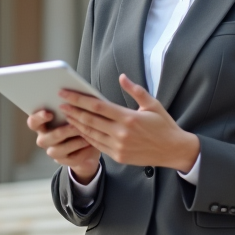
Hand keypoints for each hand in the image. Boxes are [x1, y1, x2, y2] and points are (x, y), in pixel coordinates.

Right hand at [26, 109, 100, 182]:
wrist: (87, 145)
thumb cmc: (79, 123)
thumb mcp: (75, 114)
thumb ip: (71, 107)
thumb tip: (75, 96)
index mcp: (42, 125)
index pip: (33, 122)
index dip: (38, 118)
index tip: (49, 113)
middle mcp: (44, 139)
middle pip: (46, 138)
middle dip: (63, 131)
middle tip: (76, 126)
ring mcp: (53, 151)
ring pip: (58, 150)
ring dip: (74, 142)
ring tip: (87, 135)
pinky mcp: (64, 161)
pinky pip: (72, 159)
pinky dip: (83, 151)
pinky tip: (90, 144)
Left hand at [59, 74, 199, 171]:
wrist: (173, 151)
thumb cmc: (164, 125)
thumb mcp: (153, 104)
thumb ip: (136, 90)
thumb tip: (122, 77)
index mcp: (129, 118)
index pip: (98, 106)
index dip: (79, 99)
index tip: (66, 93)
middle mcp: (121, 133)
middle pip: (90, 120)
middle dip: (73, 110)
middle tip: (60, 103)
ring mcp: (119, 147)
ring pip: (91, 134)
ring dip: (77, 124)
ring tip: (67, 115)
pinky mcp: (118, 156)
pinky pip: (97, 145)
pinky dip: (86, 137)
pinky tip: (79, 129)